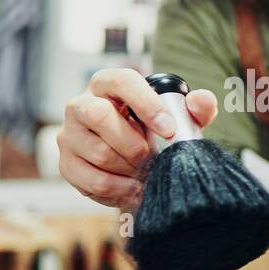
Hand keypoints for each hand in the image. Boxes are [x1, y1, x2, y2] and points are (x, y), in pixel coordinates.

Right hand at [58, 68, 217, 209]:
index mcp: (108, 84)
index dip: (146, 104)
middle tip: (154, 158)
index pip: (121, 81)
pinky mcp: (66, 164)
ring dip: (130, 169)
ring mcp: (69, 135)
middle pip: (99, 116)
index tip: (169, 129)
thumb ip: (195, 108)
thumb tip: (202, 101)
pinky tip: (134, 187)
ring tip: (146, 173)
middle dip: (134, 143)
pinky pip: (92, 180)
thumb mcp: (178, 118)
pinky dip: (119, 188)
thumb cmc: (153, 131)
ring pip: (98, 152)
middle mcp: (81, 104)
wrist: (133, 162)